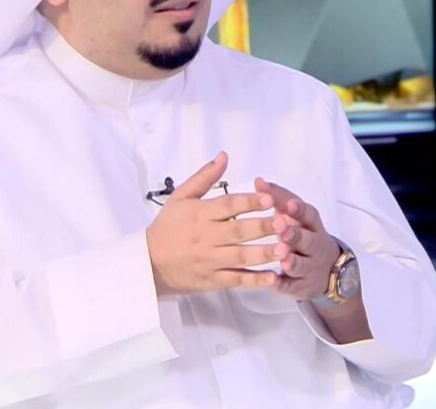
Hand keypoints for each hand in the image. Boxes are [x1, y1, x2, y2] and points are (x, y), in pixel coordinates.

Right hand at [146, 152, 279, 295]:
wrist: (149, 263)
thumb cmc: (168, 227)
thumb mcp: (180, 197)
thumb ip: (204, 177)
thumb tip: (224, 156)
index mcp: (200, 214)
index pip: (228, 206)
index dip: (249, 202)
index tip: (270, 198)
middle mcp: (206, 237)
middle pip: (239, 231)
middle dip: (264, 227)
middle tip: (285, 223)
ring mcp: (210, 260)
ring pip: (241, 257)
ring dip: (264, 254)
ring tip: (285, 249)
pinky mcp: (212, 280)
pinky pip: (236, 280)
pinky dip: (254, 280)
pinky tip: (273, 277)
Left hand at [254, 178, 340, 300]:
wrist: (327, 269)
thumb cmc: (303, 234)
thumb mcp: (295, 216)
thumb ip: (277, 198)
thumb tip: (258, 180)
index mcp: (312, 225)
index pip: (309, 215)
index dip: (300, 210)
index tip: (290, 204)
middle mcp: (314, 246)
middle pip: (308, 240)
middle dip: (296, 235)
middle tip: (283, 230)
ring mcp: (309, 268)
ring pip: (301, 265)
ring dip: (292, 261)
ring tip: (282, 257)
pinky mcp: (301, 286)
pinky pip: (292, 287)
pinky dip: (283, 285)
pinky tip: (273, 281)